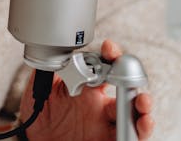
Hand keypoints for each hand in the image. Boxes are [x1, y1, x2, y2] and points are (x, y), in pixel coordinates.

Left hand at [19, 39, 154, 140]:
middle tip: (131, 76)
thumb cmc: (41, 112)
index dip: (110, 55)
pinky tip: (144, 124)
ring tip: (143, 102)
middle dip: (134, 80)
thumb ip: (51, 69)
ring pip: (134, 114)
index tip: (109, 48)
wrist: (36, 138)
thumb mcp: (42, 87)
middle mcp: (100, 104)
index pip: (104, 67)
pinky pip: (130, 137)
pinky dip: (140, 131)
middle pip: (126, 89)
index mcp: (87, 86)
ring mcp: (105, 123)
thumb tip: (54, 52)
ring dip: (143, 107)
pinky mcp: (107, 140)